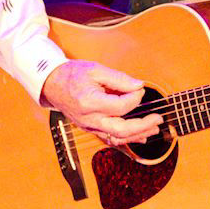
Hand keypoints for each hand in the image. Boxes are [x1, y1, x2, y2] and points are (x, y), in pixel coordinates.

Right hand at [41, 60, 163, 146]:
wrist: (51, 84)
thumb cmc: (72, 74)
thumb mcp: (95, 69)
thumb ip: (119, 79)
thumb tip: (139, 86)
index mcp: (90, 102)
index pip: (121, 106)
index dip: (135, 98)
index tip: (140, 89)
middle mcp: (89, 119)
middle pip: (121, 129)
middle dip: (143, 125)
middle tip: (158, 118)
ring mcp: (89, 127)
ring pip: (117, 138)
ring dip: (138, 135)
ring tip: (154, 128)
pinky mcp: (90, 129)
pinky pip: (111, 138)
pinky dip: (127, 139)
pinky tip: (141, 136)